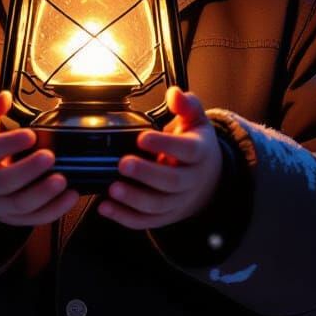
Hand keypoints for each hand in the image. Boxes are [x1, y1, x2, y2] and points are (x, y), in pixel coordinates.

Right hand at [0, 90, 79, 226]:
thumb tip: (4, 97)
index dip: (8, 144)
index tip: (30, 134)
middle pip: (3, 182)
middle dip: (28, 171)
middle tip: (50, 156)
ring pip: (19, 205)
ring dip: (43, 194)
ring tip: (63, 180)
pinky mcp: (13, 218)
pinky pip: (33, 218)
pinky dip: (54, 211)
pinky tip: (71, 196)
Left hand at [97, 86, 222, 230]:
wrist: (209, 179)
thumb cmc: (196, 144)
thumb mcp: (196, 120)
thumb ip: (186, 105)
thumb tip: (176, 93)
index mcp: (200, 153)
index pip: (187, 150)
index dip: (166, 145)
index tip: (142, 137)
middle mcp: (191, 180)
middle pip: (172, 182)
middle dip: (146, 174)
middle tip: (123, 163)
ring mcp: (178, 201)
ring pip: (158, 205)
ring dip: (134, 199)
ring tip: (113, 188)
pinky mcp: (165, 216)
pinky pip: (146, 221)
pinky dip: (125, 217)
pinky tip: (106, 206)